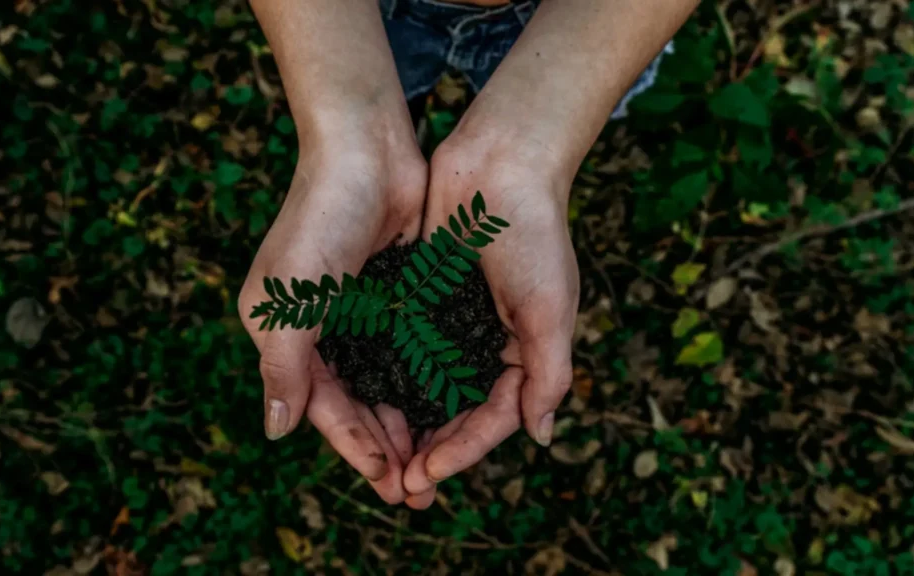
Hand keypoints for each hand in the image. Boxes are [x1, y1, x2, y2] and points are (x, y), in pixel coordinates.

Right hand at [238, 132, 426, 504]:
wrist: (366, 149)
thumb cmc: (320, 219)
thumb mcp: (290, 299)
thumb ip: (283, 366)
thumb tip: (276, 431)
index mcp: (285, 333)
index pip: (321, 405)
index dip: (354, 446)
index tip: (388, 480)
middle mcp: (320, 328)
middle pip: (356, 402)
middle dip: (385, 446)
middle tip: (418, 489)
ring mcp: (359, 312)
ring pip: (385, 383)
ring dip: (408, 422)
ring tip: (436, 461)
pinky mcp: (395, 294)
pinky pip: (410, 350)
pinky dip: (425, 381)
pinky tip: (449, 408)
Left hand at [401, 131, 580, 507]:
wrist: (500, 162)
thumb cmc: (534, 234)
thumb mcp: (550, 308)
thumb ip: (548, 374)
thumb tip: (541, 437)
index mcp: (523, 352)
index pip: (492, 418)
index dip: (462, 451)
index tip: (427, 474)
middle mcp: (486, 344)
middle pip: (456, 413)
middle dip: (430, 450)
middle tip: (399, 486)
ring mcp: (452, 322)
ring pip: (425, 388)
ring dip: (405, 424)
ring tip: (378, 458)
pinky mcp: (421, 298)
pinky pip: (402, 348)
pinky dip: (387, 376)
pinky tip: (363, 400)